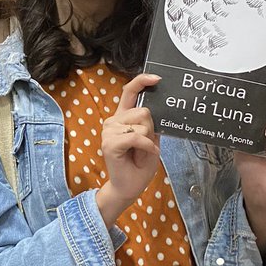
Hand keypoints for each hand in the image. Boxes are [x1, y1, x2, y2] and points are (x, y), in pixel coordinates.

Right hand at [96, 73, 161, 224]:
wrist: (129, 187)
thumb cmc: (140, 165)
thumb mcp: (152, 140)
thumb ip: (152, 124)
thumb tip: (156, 107)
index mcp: (123, 117)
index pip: (129, 91)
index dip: (142, 81)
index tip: (156, 78)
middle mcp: (114, 121)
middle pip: (143, 110)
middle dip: (152, 128)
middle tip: (147, 145)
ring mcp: (109, 131)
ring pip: (141, 123)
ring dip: (148, 139)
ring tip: (143, 151)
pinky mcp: (109, 143)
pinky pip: (136, 136)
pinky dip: (146, 146)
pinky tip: (146, 153)